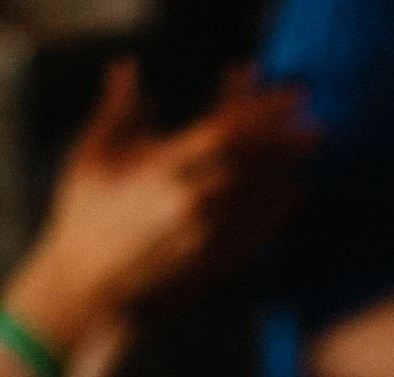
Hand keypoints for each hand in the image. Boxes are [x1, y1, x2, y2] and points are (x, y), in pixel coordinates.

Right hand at [2, 61, 309, 346]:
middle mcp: (191, 205)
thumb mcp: (90, 159)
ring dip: (290, 166)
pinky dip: (280, 208)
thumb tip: (127, 70)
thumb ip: (117, 111)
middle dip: (286, 137)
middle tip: (312, 116)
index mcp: (161, 173)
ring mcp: (206, 238)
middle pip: (255, 163)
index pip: (224, 131)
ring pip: (262, 196)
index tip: (277, 91)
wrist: (83, 290)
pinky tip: (296, 190)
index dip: (257, 108)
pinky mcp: (213, 265)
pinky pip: (258, 231)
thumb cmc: (81, 221)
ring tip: (311, 144)